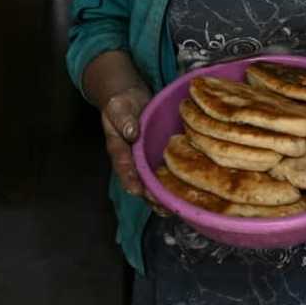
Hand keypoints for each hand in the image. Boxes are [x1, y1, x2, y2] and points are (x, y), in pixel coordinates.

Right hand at [100, 84, 167, 214]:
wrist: (129, 98)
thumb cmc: (121, 103)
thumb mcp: (118, 107)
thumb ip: (123, 119)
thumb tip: (131, 132)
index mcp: (119, 149)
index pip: (123, 166)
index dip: (130, 179)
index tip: (136, 190)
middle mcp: (132, 159)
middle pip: (139, 181)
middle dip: (150, 195)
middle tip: (163, 206)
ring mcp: (145, 159)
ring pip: (152, 181)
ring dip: (162, 195)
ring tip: (175, 207)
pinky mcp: (158, 155)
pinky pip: (165, 171)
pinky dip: (174, 182)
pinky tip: (187, 192)